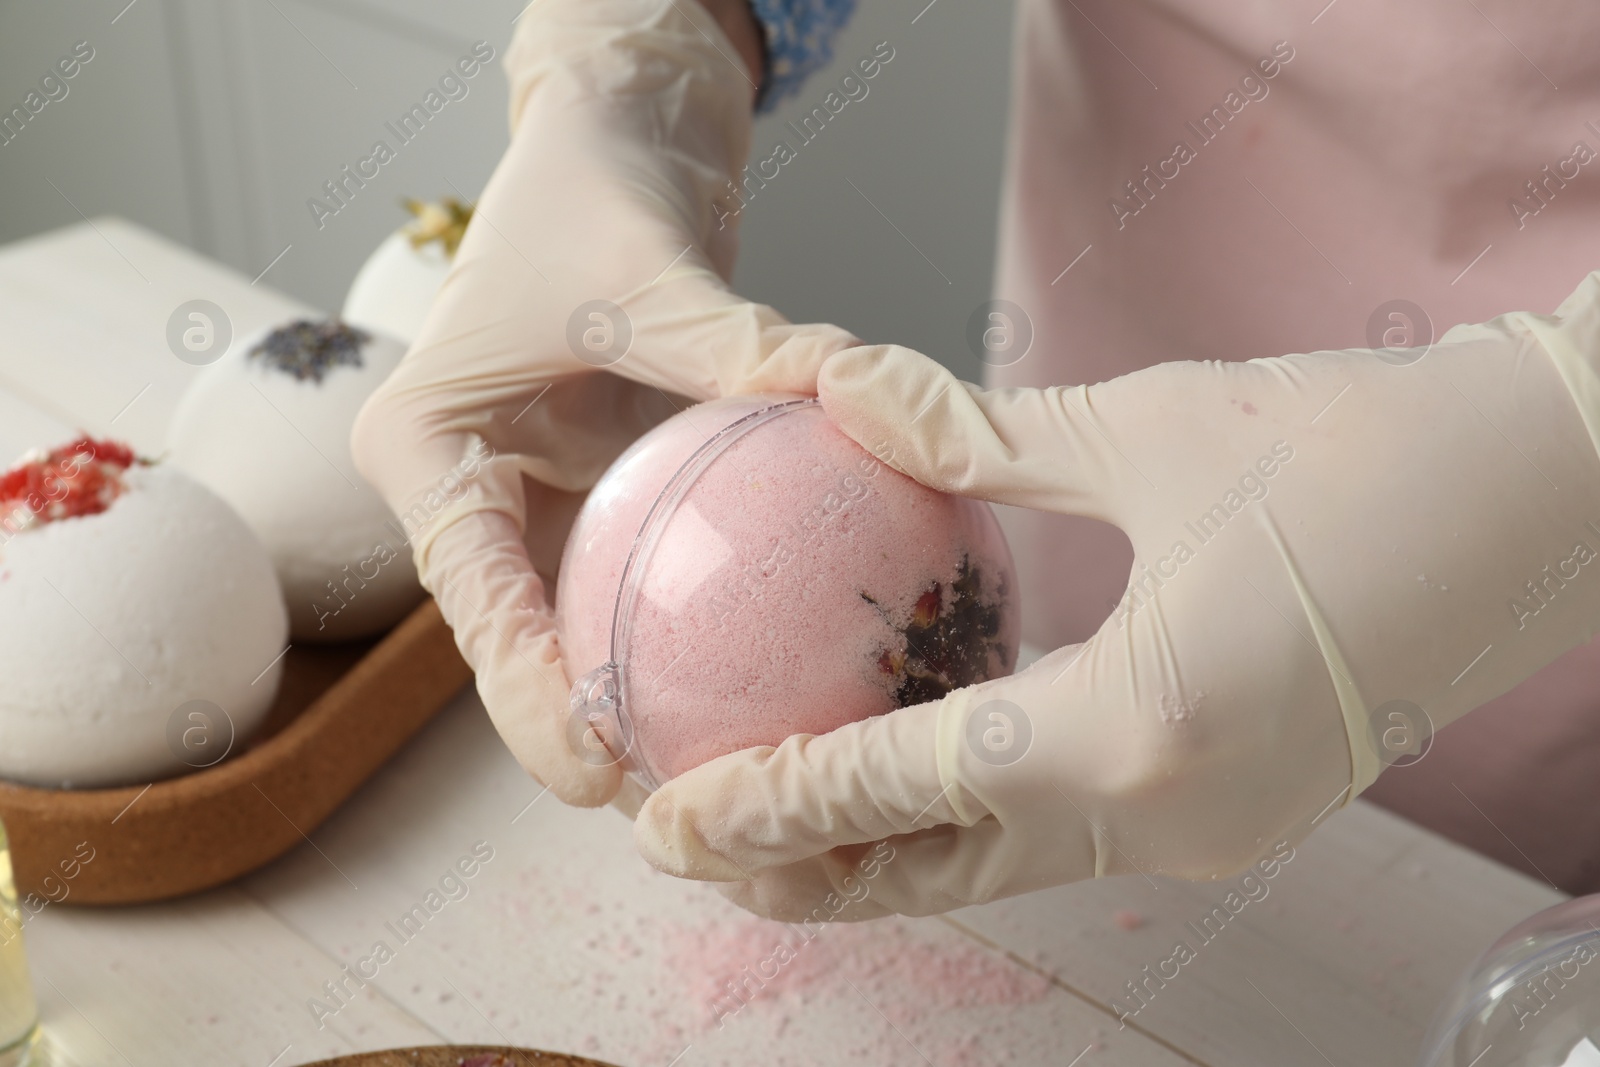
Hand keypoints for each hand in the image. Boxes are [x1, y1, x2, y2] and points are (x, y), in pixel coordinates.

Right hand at [351, 0, 857, 807]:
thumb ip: (733, 344)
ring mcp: (539, 496)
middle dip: (583, 729)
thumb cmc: (590, 185)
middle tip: (678, 797)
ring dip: (644, 691)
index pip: (469, 596)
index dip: (522, 695)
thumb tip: (846, 393)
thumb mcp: (649, 269)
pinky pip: (650, 570)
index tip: (593, 766)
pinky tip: (777, 670)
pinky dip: (701, 617)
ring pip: (583, 620)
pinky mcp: (606, 488)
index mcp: (427, 451)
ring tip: (728, 765)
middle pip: (521, 636)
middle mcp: (472, 489)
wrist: (610, 133)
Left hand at [632, 272, 1599, 918]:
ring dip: (896, 852)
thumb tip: (842, 390)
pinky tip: (924, 767)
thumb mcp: (1149, 429)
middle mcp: (1171, 814)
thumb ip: (976, 433)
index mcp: (1136, 730)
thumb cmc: (1367, 450)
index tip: (671, 820)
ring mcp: (1215, 825)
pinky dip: (982, 812)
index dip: (774, 806)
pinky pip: (1076, 827)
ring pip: (1011, 862)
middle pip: (946, 868)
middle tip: (696, 851)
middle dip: (813, 869)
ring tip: (783, 832)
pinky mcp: (1241, 804)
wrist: (1554, 497)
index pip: (905, 783)